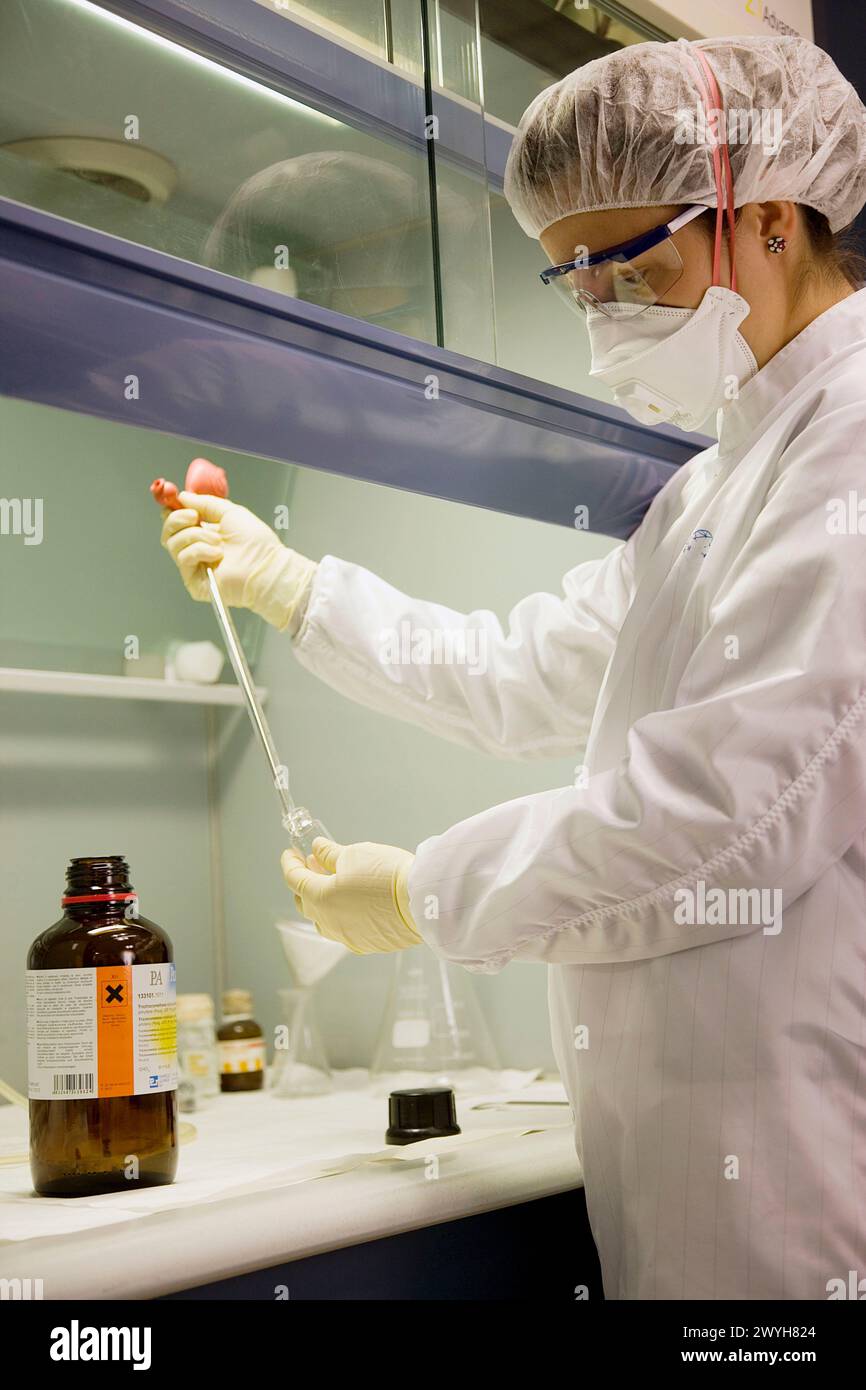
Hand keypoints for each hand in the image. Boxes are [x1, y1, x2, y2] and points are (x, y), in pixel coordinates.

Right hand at [160, 492, 316, 631]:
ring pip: (173, 543)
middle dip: (177, 518)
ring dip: (195, 535)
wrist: (265, 565)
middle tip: (194, 516)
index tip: (172, 498)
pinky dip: (199, 551)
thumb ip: (205, 502)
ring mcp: (195, 565)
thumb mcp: (229, 512)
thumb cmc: (256, 543)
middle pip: (168, 531)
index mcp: (206, 531)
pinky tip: (216, 554)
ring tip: (217, 540)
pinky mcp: (193, 580)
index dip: (171, 508)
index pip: (177, 519)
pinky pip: (183, 558)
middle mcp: (198, 547)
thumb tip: (183, 497)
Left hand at [281, 838, 421, 953]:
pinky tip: (353, 902)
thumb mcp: (354, 854)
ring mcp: (347, 937)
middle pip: (306, 903)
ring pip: (324, 920)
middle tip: (311, 867)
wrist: (423, 902)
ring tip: (333, 884)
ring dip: (323, 902)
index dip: (290, 863)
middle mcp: (329, 923)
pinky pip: (345, 929)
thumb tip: (318, 850)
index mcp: (320, 899)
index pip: (294, 879)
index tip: (290, 854)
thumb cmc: (387, 875)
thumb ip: (330, 854)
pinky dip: (342, 914)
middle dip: (304, 883)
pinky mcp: (367, 944)